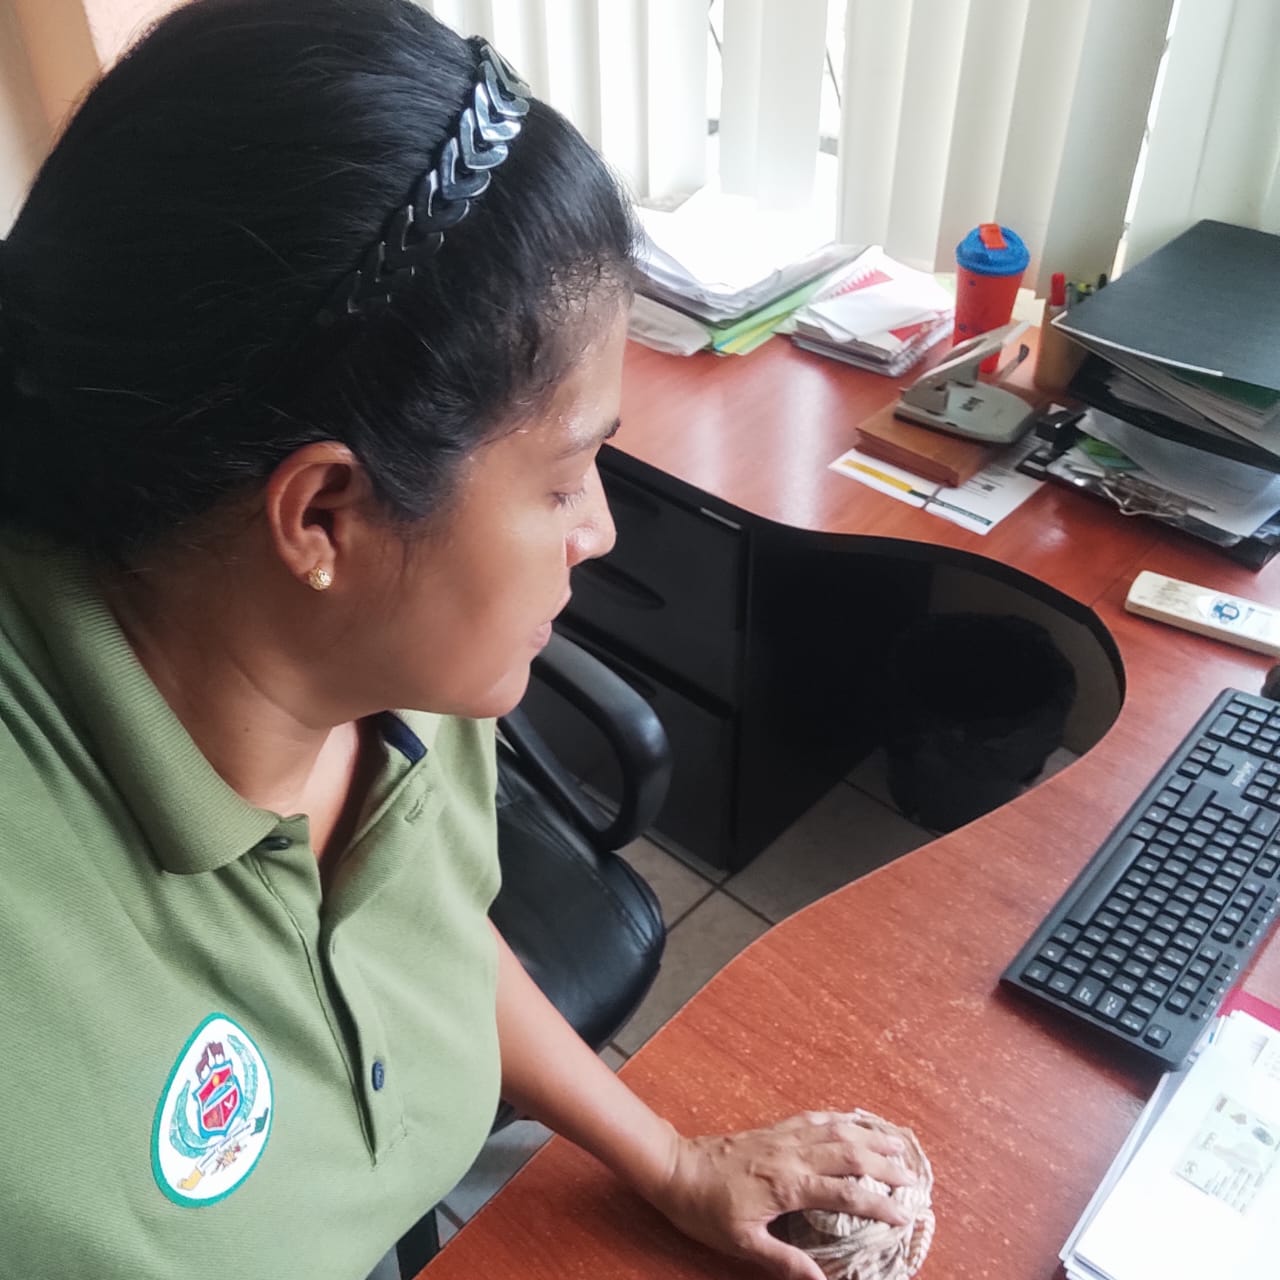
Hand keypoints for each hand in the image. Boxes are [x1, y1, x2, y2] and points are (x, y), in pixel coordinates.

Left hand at [643, 1110, 915, 1279]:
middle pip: (849, 1154)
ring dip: (869, 1134)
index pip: (844, 1194)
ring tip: (897, 1140)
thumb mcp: (744, 1244)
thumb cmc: (708, 1211)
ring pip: (835, 1130)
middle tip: (913, 1178)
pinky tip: (853, 1120)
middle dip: (885, 1165)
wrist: (676, 1169)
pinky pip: (814, 1118)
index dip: (877, 1205)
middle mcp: (792, 1155)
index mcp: (788, 1185)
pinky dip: (839, 1118)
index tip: (904, 1216)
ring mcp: (784, 1137)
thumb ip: (785, 1260)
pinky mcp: (774, 1128)